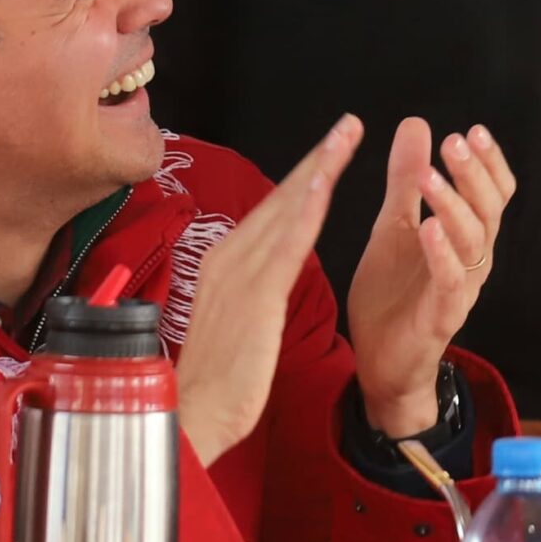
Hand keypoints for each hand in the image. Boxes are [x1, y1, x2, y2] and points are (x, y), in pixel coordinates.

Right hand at [177, 116, 359, 465]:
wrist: (191, 417)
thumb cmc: (216, 379)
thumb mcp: (237, 321)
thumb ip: (253, 290)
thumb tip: (269, 271)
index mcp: (224, 263)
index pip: (272, 210)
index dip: (304, 175)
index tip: (332, 146)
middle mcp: (228, 258)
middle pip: (280, 198)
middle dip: (317, 158)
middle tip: (348, 124)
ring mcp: (239, 274)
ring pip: (286, 210)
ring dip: (318, 170)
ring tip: (346, 137)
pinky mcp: (255, 296)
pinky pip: (285, 245)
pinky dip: (305, 210)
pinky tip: (325, 184)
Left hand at [347, 118, 514, 438]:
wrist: (378, 361)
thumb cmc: (393, 293)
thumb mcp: (394, 225)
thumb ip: (406, 179)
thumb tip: (417, 123)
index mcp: (465, 236)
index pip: (494, 192)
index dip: (489, 162)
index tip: (473, 130)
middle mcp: (473, 259)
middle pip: (490, 209)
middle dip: (474, 173)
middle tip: (455, 142)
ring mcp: (461, 287)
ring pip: (473, 240)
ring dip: (454, 204)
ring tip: (430, 176)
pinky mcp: (442, 315)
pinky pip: (450, 280)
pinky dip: (441, 252)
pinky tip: (427, 228)